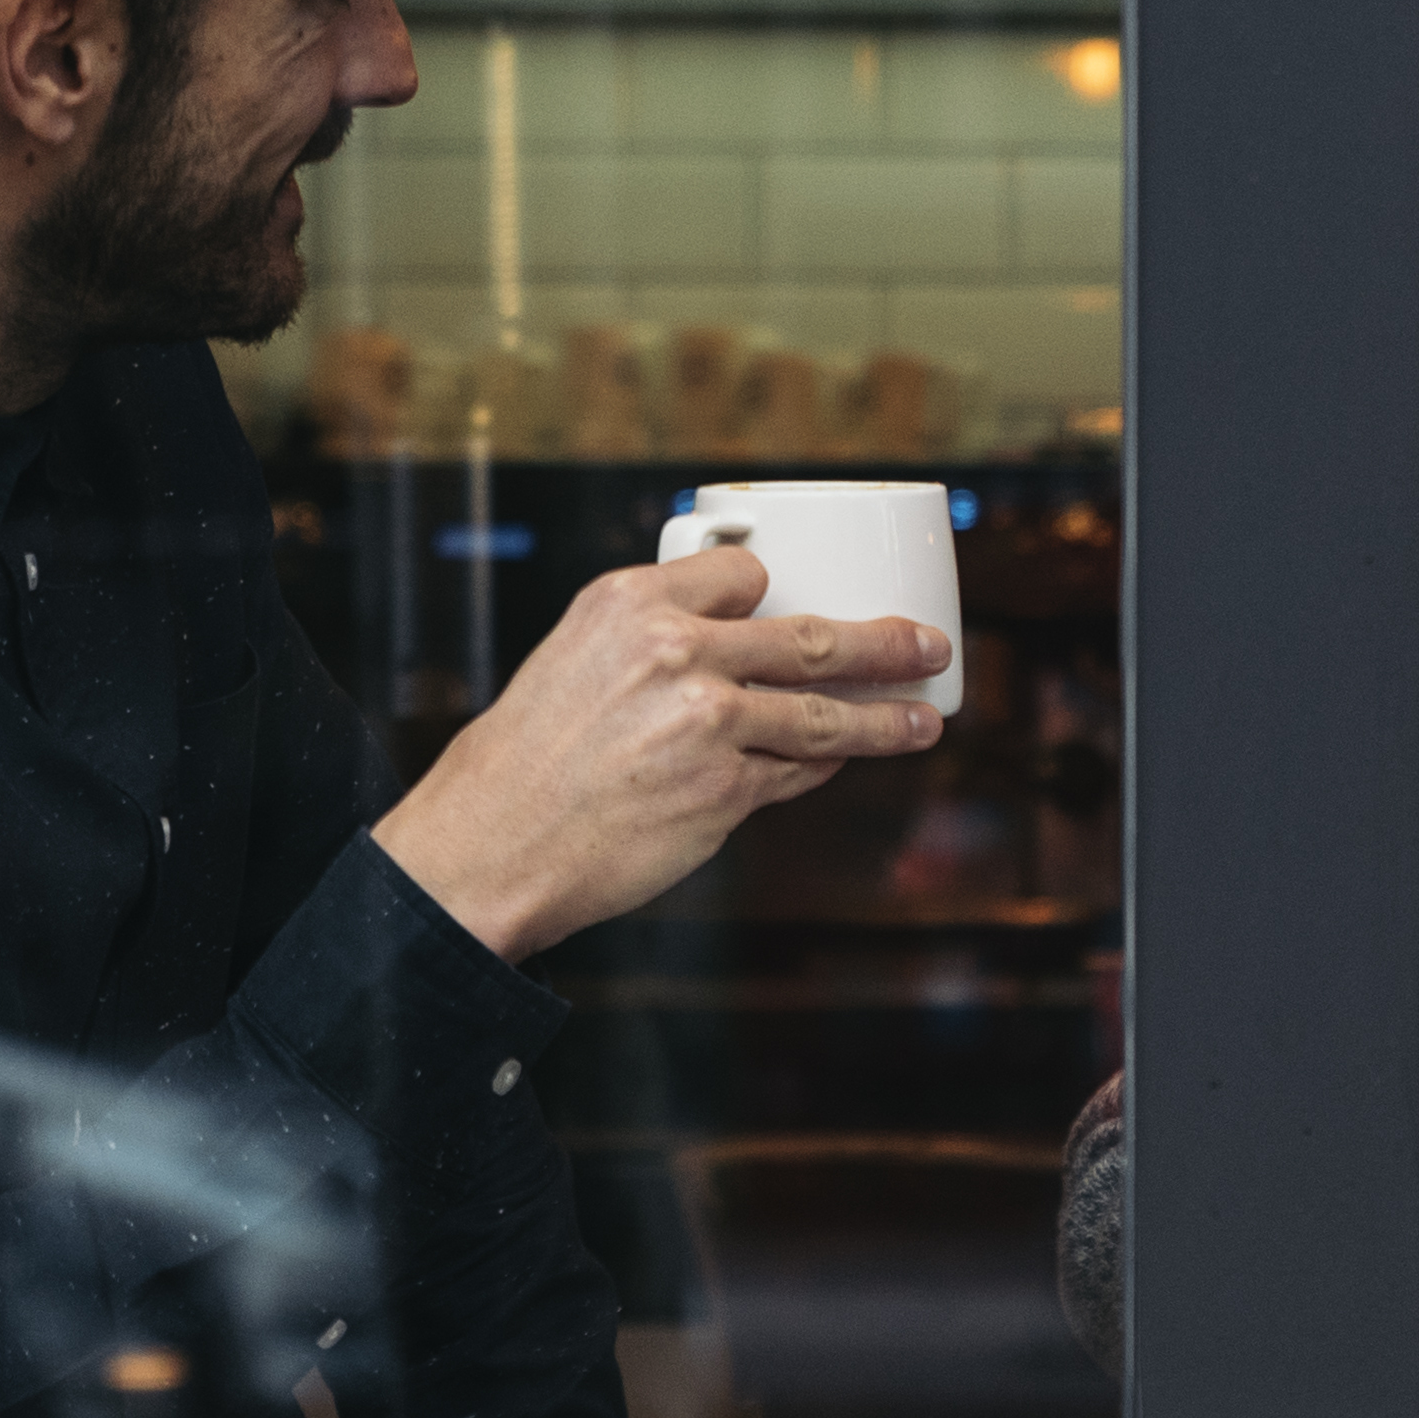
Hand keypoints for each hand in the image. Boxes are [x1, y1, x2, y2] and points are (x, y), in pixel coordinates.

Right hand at [373, 546, 950, 962]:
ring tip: (922, 718)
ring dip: (884, 717)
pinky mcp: (724, 790)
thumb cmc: (528, 757)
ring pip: (822, 713)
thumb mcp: (574, 658)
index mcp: (631, 603)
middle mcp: (676, 651)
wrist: (490, 844)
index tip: (811, 597)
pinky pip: (795, 772)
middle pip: (812, 635)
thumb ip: (653, 638)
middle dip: (885, 642)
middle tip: (928, 645)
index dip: (779, 589)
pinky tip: (842, 762)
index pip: (744, 573)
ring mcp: (707, 722)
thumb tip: (740, 637)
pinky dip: (822, 767)